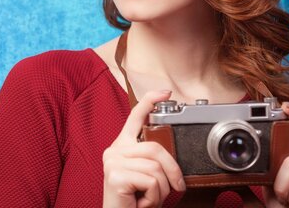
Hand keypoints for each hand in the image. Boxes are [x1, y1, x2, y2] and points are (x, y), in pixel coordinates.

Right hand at [103, 90, 185, 207]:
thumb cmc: (134, 201)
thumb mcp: (147, 176)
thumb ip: (154, 161)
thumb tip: (172, 157)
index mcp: (122, 146)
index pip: (135, 117)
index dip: (150, 101)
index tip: (165, 92)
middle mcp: (114, 150)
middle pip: (156, 148)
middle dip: (173, 171)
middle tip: (176, 187)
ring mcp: (112, 161)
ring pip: (156, 168)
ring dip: (162, 190)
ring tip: (150, 199)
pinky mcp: (115, 175)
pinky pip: (151, 181)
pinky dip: (154, 198)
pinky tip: (142, 203)